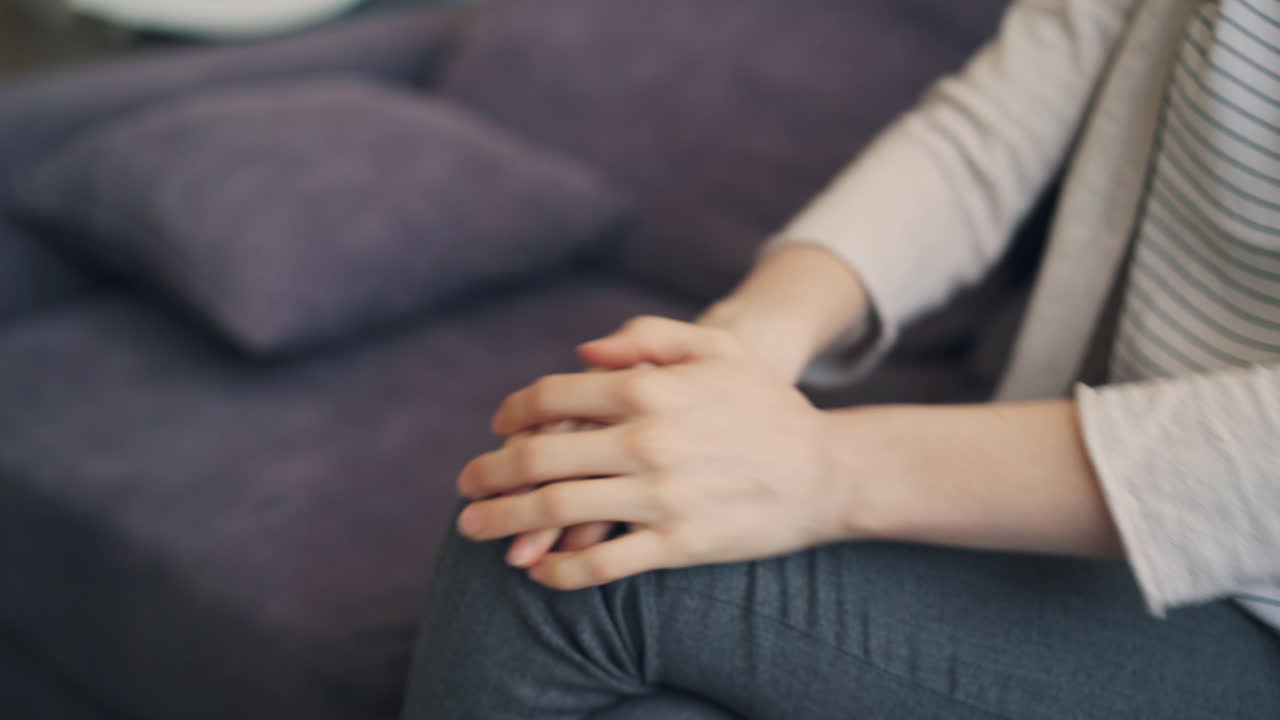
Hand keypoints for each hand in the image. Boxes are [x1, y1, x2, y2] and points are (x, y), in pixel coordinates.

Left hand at [457, 318, 852, 589]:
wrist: (828, 471)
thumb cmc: (767, 405)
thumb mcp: (717, 348)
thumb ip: (648, 336)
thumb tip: (582, 352)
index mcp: (647, 388)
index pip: (550, 398)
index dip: (511, 414)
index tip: (498, 430)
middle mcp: (645, 440)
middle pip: (538, 458)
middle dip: (488, 473)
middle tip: (465, 486)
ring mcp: (661, 496)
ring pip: (557, 512)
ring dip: (504, 522)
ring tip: (474, 529)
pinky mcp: (679, 544)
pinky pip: (603, 565)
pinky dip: (560, 571)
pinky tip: (538, 571)